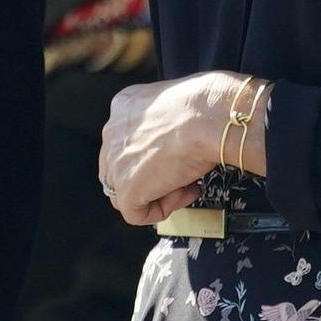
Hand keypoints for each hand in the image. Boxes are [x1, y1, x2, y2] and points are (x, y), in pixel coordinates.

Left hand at [98, 71, 235, 224]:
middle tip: (181, 175)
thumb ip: (166, 124)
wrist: (207, 116)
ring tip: (186, 182)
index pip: (125, 143)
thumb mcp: (177, 106)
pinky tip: (183, 191)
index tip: (175, 157)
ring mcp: (116, 161)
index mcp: (124, 107)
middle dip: (150, 178)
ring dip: (158, 194)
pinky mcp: (126, 188)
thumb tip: (175, 143)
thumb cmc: (204, 107)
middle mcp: (112, 131)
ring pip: (126, 193)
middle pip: (121, 169)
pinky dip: (161, 210)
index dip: (151, 157)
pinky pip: (136, 214)